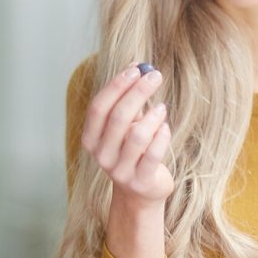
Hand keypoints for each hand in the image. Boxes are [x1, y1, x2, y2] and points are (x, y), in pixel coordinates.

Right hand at [80, 65, 173, 209]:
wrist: (140, 192)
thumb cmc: (133, 150)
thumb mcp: (126, 126)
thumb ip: (128, 99)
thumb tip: (138, 65)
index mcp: (91, 138)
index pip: (99, 107)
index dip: (116, 85)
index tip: (136, 68)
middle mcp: (101, 155)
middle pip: (118, 117)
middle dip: (138, 92)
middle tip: (156, 76)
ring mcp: (120, 170)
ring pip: (138, 135)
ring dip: (153, 116)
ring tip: (162, 108)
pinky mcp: (141, 181)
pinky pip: (154, 153)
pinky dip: (162, 135)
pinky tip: (166, 127)